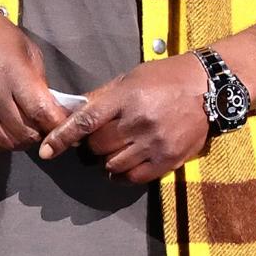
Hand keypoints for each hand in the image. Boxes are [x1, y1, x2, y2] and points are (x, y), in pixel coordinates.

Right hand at [0, 1, 68, 152]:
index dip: (57, 123)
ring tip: (30, 128)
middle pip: (26, 132)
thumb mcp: (28, 49)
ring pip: (8, 141)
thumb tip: (50, 106)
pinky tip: (12, 131)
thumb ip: (39, 80)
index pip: (41, 111)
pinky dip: (5, 141)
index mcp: (14, 73)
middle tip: (47, 126)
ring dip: (24, 140)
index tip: (66, 125)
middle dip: (42, 133)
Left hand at [38, 53, 210, 184]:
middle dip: (92, 143)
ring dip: (107, 159)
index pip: (86, 120)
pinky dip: (123, 173)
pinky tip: (125, 162)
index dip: (63, 136)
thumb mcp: (132, 78)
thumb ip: (103, 96)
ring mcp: (154, 143)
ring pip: (112, 164)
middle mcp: (138, 121)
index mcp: (126, 97)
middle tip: (101, 135)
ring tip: (117, 146)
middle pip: (97, 146)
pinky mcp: (167, 160)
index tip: (47, 149)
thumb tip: (75, 111)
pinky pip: (133, 177)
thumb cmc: (165, 78)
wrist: (208, 89)